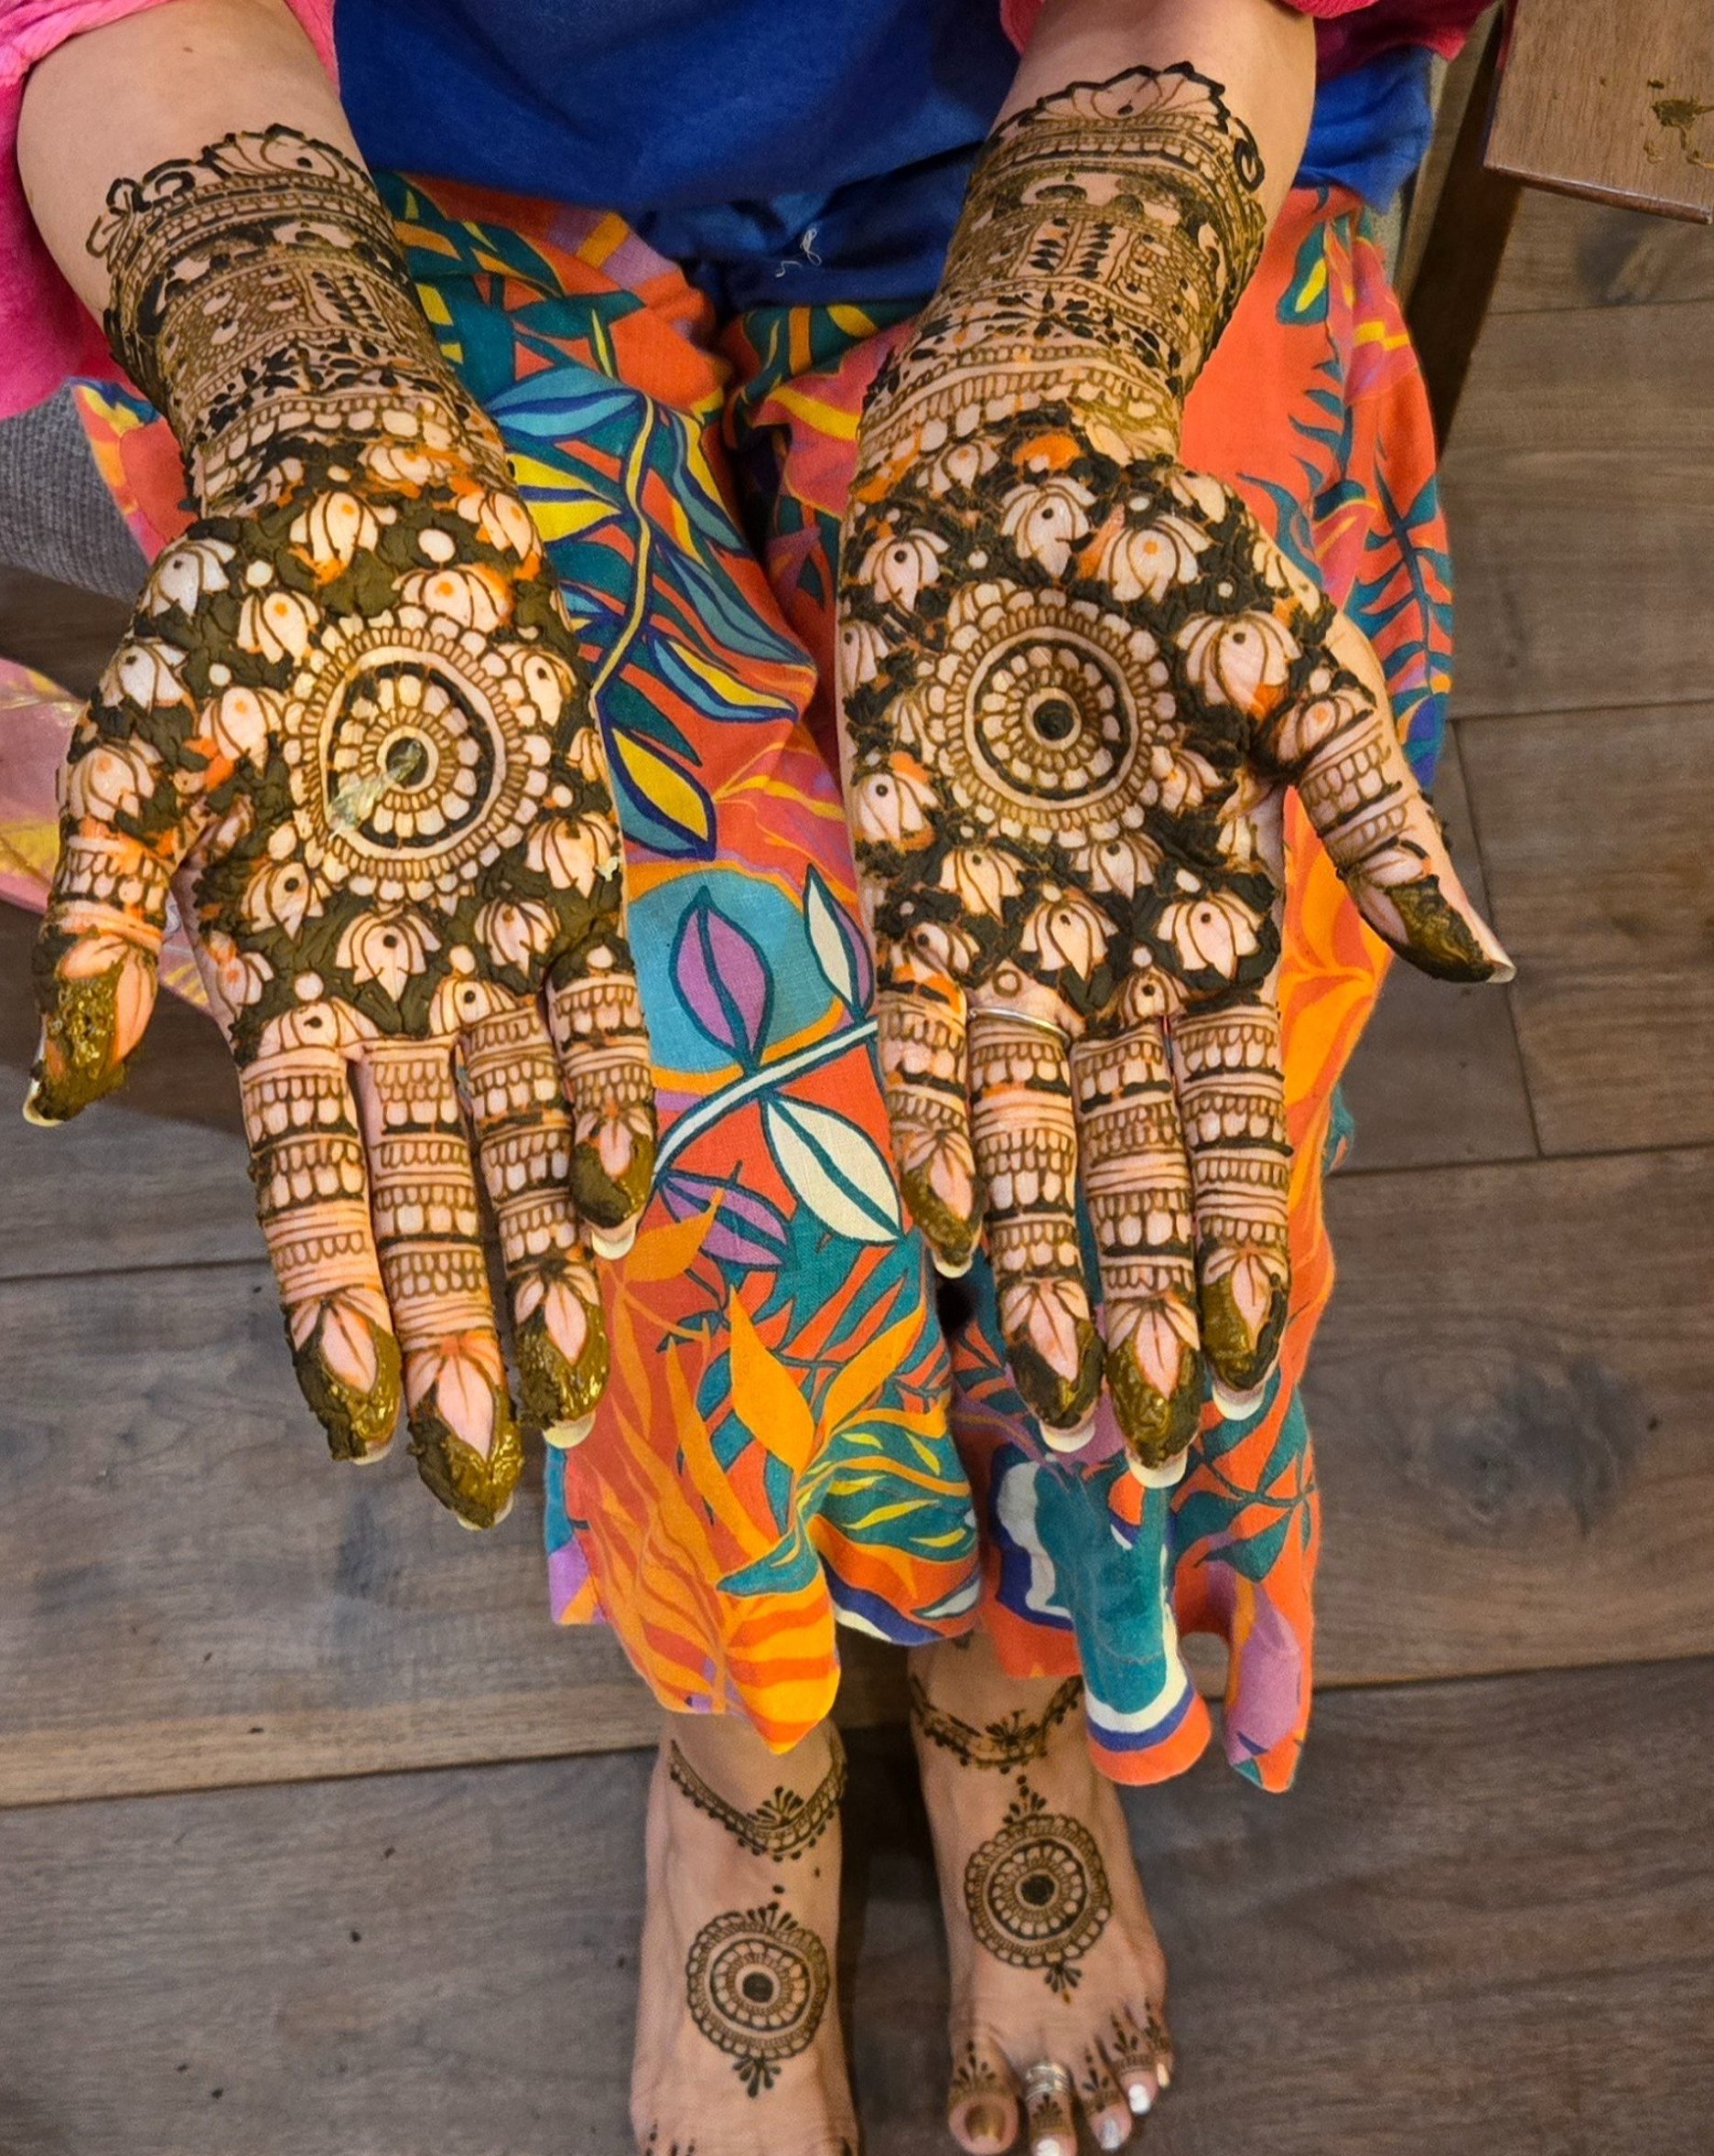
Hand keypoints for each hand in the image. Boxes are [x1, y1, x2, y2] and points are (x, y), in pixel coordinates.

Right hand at [29, 424, 654, 1527]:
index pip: (304, 1186)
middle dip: (450, 1330)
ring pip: (519, 1150)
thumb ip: (112, 922)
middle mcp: (393, 1011)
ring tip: (572, 1389)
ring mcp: (492, 964)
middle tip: (485, 1470)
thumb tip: (65, 1090)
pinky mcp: (580, 902)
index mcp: (281, 996)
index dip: (329, 1301)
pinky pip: (598, 1031)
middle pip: (423, 1203)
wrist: (367, 504)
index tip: (359, 1419)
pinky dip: (606, 1113)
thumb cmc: (233, 632)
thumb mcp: (144, 768)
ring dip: (543, 1266)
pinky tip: (618, 1206)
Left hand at [838, 68, 1509, 1483]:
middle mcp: (1113, 974)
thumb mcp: (1310, 685)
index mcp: (1221, 940)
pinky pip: (925, 1042)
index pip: (1237, 1137)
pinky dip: (936, 1130)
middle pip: (1134, 1181)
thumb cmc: (1183, 565)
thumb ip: (1376, 826)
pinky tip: (951, 1231)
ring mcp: (1009, 946)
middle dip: (1132, 1314)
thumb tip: (1481, 966)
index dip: (1239, 1261)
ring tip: (1046, 1400)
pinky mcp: (910, 896)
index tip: (1236, 1381)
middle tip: (1130, 1456)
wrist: (1019, 462)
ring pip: (1031, 1144)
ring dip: (1040, 1269)